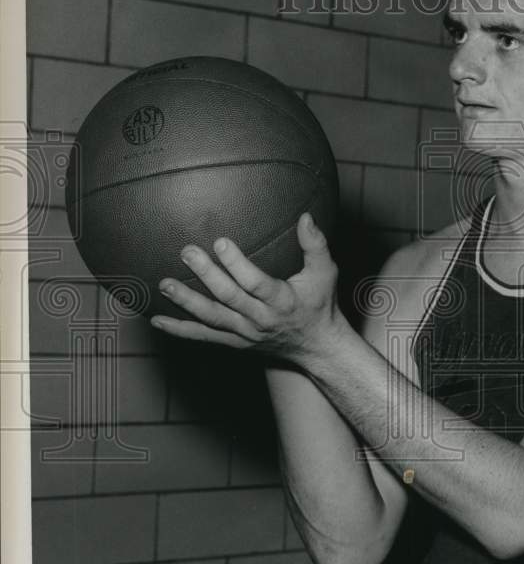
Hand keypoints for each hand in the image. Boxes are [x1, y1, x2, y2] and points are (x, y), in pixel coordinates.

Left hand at [150, 212, 339, 362]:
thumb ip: (316, 245)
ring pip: (212, 318)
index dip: (236, 264)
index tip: (219, 241)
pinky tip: (158, 320)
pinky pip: (204, 337)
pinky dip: (180, 330)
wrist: (316, 347)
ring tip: (166, 284)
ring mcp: (246, 333)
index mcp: (282, 301)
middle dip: (206, 275)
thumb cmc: (320, 304)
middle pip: (229, 298)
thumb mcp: (326, 273)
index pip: (256, 283)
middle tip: (187, 252)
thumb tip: (306, 217)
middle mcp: (261, 320)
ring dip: (187, 302)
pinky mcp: (235, 342)